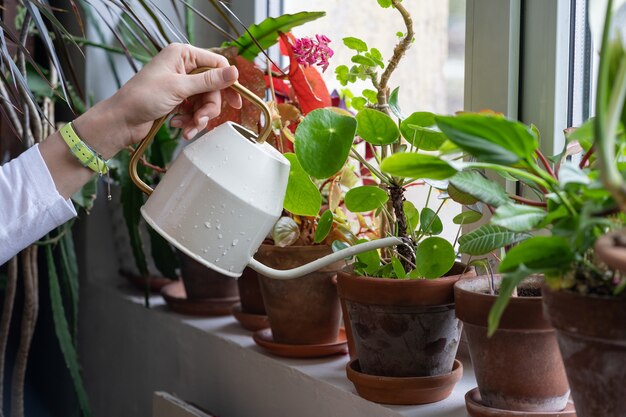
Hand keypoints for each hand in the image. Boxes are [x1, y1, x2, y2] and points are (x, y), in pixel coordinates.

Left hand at [75, 43, 241, 157]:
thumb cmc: (142, 98)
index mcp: (183, 55)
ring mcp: (180, 85)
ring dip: (199, 118)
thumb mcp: (179, 88)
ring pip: (205, 102)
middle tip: (201, 119)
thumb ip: (209, 81)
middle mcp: (183, 67)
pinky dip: (190, 121)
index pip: (217, 65)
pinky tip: (179, 127)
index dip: (228, 84)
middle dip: (208, 107)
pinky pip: (195, 111)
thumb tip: (235, 72)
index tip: (236, 103)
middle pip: (213, 88)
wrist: (121, 121)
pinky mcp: (177, 101)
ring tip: (188, 127)